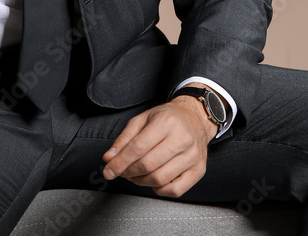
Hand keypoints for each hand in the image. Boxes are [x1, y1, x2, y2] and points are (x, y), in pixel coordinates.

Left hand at [101, 94, 217, 197]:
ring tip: (137, 174)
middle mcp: (182, 138)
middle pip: (148, 165)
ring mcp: (192, 155)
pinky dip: (160, 190)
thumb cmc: (169, 118)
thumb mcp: (143, 119)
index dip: (120, 162)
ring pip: (160, 179)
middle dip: (129, 172)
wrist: (195, 117)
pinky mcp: (199, 169)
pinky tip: (155, 180)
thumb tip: (109, 158)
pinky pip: (175, 190)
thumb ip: (124, 139)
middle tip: (122, 171)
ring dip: (141, 181)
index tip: (108, 170)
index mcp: (166, 121)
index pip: (138, 147)